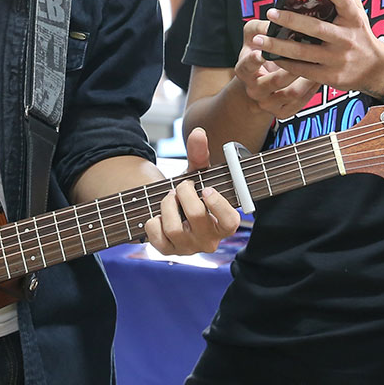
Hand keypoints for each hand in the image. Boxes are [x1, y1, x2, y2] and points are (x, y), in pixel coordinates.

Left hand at [145, 127, 239, 255]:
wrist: (173, 211)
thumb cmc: (193, 193)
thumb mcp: (198, 174)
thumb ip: (200, 155)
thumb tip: (198, 133)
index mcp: (224, 224)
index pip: (230, 222)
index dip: (219, 205)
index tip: (206, 189)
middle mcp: (209, 240)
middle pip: (198, 216)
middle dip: (184, 193)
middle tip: (182, 186)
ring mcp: (188, 248)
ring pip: (174, 228)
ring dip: (167, 205)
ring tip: (170, 198)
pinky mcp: (168, 251)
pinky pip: (156, 236)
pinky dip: (153, 221)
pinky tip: (159, 216)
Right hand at [231, 18, 321, 118]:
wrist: (259, 84)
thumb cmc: (258, 52)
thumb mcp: (253, 37)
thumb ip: (261, 27)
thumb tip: (277, 18)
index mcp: (244, 71)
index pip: (246, 67)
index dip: (253, 61)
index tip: (261, 53)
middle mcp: (254, 90)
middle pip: (275, 81)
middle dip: (293, 68)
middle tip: (309, 55)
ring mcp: (268, 103)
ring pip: (292, 93)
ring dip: (308, 78)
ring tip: (321, 65)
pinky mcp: (282, 112)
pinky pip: (301, 102)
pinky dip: (312, 89)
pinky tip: (321, 76)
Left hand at [250, 0, 383, 95]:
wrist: (375, 69)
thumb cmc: (359, 35)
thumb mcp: (358, 14)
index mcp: (354, 19)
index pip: (345, 1)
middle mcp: (346, 39)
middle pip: (315, 28)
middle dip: (290, 20)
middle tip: (270, 13)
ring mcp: (338, 59)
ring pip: (303, 51)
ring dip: (278, 45)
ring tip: (260, 39)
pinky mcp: (331, 76)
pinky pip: (303, 69)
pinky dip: (286, 62)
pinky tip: (272, 55)